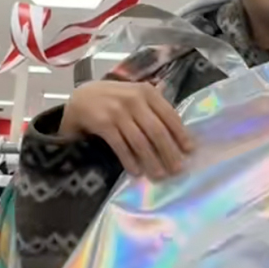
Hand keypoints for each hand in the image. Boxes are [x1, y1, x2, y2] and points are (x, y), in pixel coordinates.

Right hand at [56, 80, 194, 179]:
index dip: (181, 135)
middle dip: (169, 152)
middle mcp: (134, 100)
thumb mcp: (136, 95)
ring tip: (159, 175)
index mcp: (147, 92)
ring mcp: (117, 111)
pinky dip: (130, 160)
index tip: (189, 151)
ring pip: (141, 141)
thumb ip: (155, 107)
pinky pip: (121, 146)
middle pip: (158, 131)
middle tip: (177, 169)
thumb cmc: (113, 99)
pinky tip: (136, 171)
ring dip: (152, 160)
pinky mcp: (102, 123)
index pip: (170, 116)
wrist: (79, 97)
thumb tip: (181, 129)